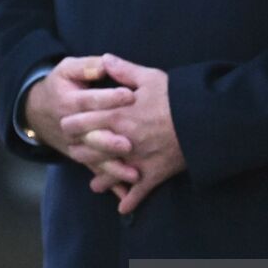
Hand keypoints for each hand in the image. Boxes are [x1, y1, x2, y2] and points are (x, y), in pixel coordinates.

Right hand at [24, 55, 139, 189]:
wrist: (36, 111)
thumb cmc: (59, 85)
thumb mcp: (67, 68)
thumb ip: (87, 66)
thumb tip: (106, 63)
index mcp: (69, 101)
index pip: (90, 100)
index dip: (109, 97)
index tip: (130, 94)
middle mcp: (70, 126)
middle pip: (91, 135)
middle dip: (109, 140)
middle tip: (129, 143)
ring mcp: (74, 144)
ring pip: (94, 158)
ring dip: (113, 167)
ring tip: (133, 173)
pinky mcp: (79, 156)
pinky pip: (95, 170)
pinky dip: (110, 183)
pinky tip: (127, 192)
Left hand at [60, 53, 184, 213]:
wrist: (202, 120)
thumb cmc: (176, 96)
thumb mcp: (149, 77)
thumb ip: (123, 70)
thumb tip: (104, 59)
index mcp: (117, 115)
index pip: (82, 121)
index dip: (70, 123)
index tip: (65, 125)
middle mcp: (121, 140)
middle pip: (89, 150)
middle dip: (79, 152)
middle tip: (75, 152)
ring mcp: (136, 160)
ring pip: (109, 173)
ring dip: (100, 179)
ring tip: (94, 183)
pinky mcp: (153, 174)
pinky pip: (138, 192)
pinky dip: (130, 201)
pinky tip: (122, 208)